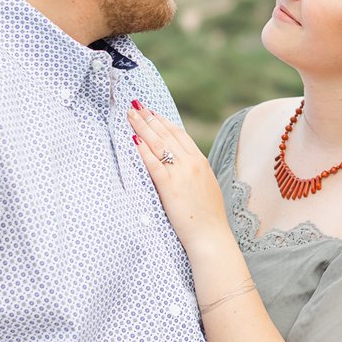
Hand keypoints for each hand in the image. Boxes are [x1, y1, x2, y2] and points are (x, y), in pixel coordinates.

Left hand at [128, 102, 231, 253]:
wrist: (211, 236)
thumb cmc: (207, 217)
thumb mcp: (205, 187)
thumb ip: (193, 173)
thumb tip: (180, 166)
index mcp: (200, 162)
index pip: (179, 134)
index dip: (163, 121)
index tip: (151, 111)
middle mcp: (192, 163)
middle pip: (166, 134)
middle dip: (149, 118)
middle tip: (135, 105)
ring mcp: (181, 174)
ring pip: (158, 144)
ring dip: (142, 127)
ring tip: (130, 115)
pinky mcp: (170, 187)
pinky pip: (153, 164)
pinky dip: (142, 151)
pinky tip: (133, 140)